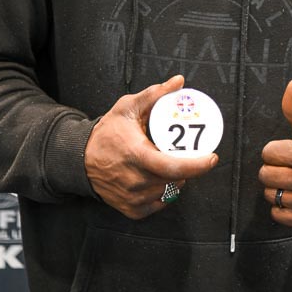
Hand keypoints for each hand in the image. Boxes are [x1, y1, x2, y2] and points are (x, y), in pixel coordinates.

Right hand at [84, 74, 217, 219]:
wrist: (80, 158)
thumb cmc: (106, 133)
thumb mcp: (128, 107)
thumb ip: (154, 94)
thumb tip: (178, 82)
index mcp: (137, 155)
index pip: (174, 167)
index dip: (197, 165)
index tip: (212, 158)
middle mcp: (135, 180)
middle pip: (175, 179)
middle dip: (187, 167)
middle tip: (187, 154)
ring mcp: (133, 198)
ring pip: (169, 191)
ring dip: (175, 179)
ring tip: (168, 162)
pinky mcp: (131, 209)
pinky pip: (159, 203)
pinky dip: (164, 192)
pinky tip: (158, 178)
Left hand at [258, 79, 291, 228]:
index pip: (269, 153)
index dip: (274, 149)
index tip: (286, 149)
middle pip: (267, 175)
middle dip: (272, 168)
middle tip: (285, 165)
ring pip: (271, 196)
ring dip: (276, 187)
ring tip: (289, 179)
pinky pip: (279, 216)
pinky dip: (281, 207)